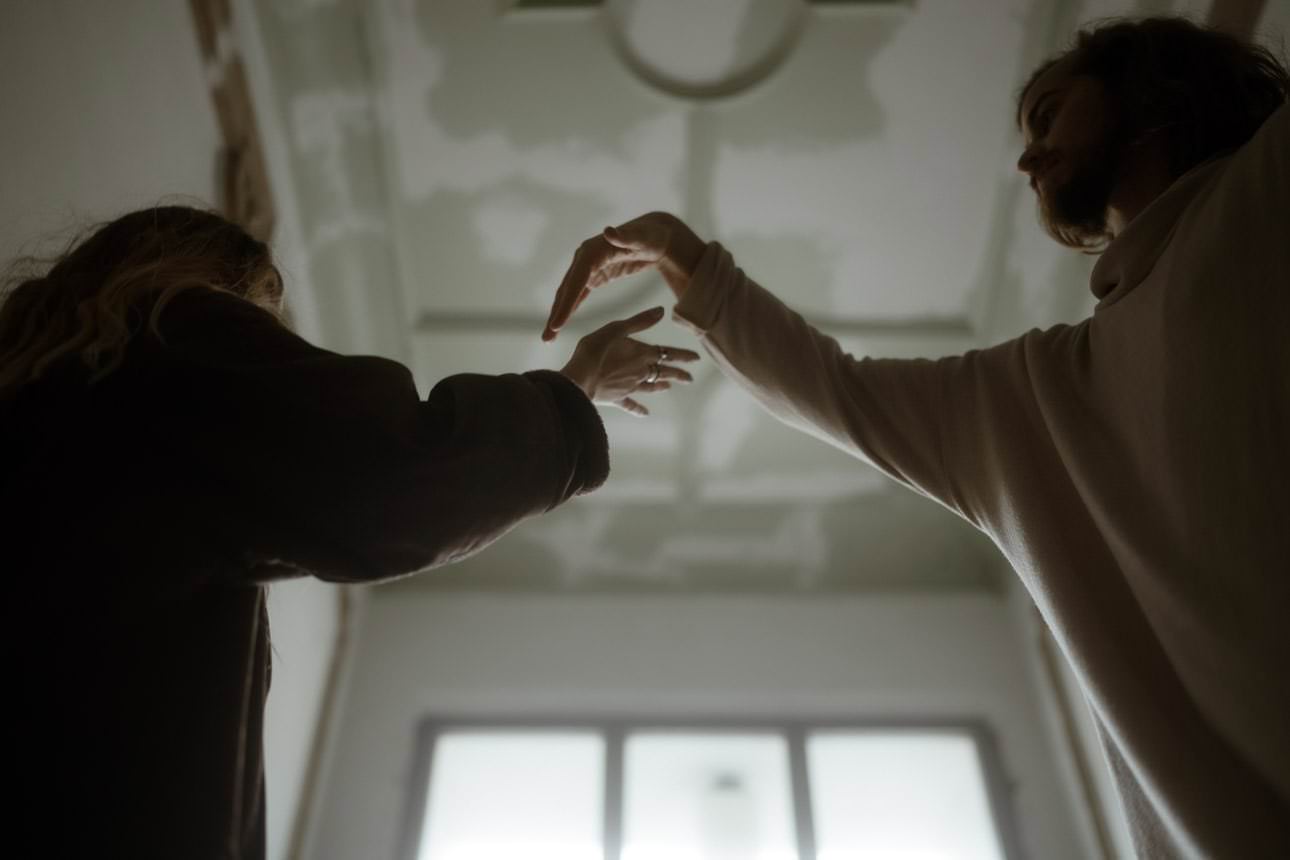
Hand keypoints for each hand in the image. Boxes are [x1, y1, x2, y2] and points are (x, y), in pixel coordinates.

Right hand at [542, 212, 704, 341]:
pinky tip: (560, 325)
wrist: (655, 236)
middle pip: (567, 290)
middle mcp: (583, 259)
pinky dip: (569, 309)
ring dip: (558, 315)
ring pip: (568, 294)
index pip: (576, 280)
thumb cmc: (650, 237)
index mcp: (591, 252)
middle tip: (547, 337)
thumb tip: (608, 231)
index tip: (557, 324)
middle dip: (557, 313)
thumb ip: (625, 236)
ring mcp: (586, 268)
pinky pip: (578, 295)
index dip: (566, 303)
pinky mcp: (594, 276)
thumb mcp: (641, 238)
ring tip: (548, 337)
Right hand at [560, 306, 699, 415]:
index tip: (696, 359)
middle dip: (678, 373)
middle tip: (690, 378)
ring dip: (661, 386)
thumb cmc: (594, 352)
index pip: (667, 353)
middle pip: (663, 372)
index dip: (683, 355)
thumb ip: (639, 321)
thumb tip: (661, 311)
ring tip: (670, 387)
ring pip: (651, 387)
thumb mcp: (615, 329)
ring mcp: (629, 387)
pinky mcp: (617, 398)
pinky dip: (638, 409)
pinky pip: (631, 405)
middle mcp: (640, 372)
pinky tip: (645, 413)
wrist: (579, 380)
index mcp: (641, 354)